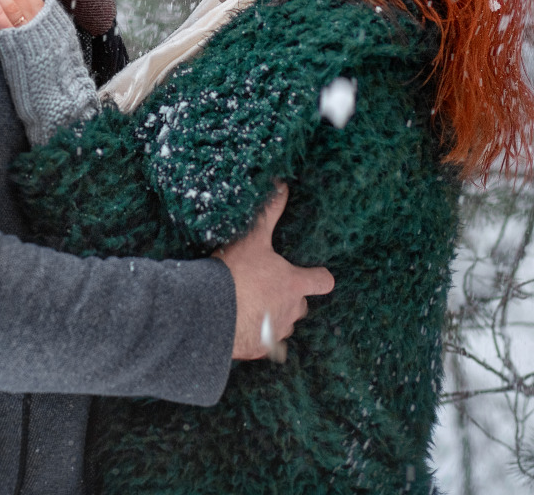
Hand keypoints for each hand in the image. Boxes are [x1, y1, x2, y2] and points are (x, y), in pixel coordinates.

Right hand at [214, 182, 333, 362]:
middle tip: (269, 287)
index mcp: (293, 284)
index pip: (323, 282)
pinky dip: (258, 338)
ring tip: (253, 307)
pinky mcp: (258, 349)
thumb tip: (282, 185)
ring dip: (274, 318)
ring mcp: (275, 332)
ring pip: (283, 325)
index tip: (318, 275)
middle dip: (290, 299)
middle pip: (301, 305)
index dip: (320, 277)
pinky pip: (266, 345)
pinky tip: (243, 328)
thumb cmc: (236, 274)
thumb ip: (269, 213)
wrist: (211, 314)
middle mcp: (291, 310)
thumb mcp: (252, 238)